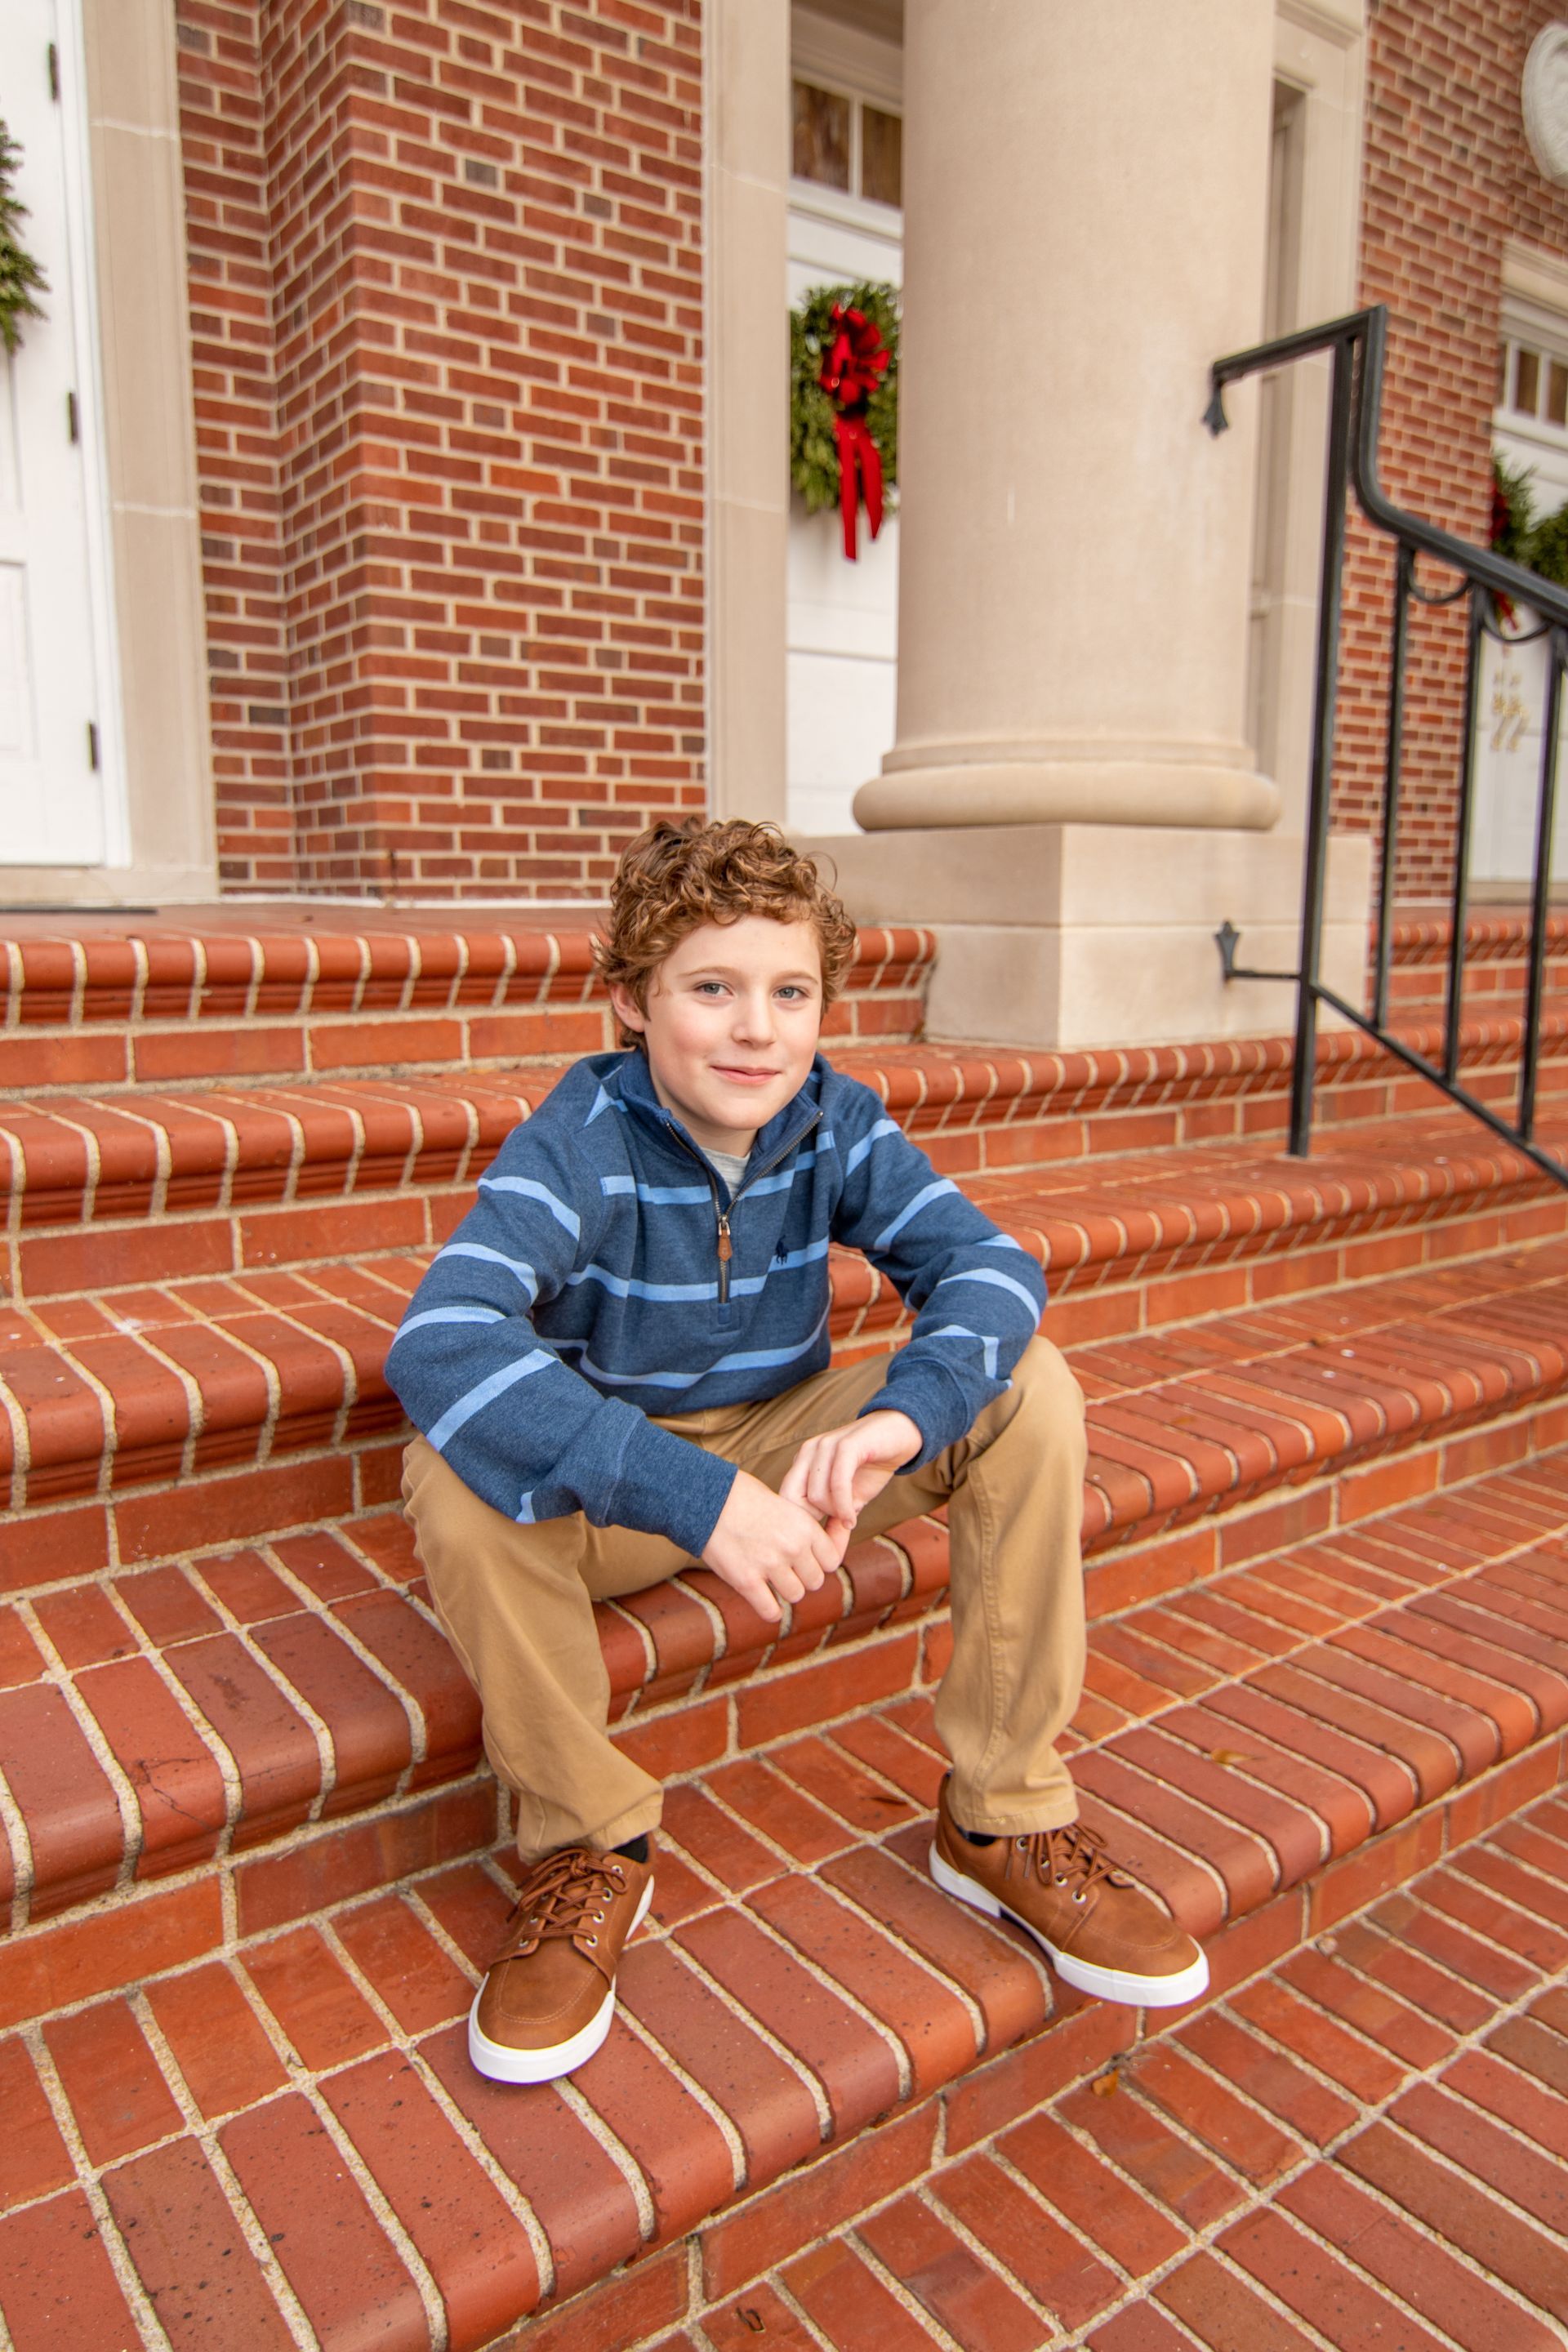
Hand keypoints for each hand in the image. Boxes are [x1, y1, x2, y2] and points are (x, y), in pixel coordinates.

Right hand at [702, 1469, 848, 1623]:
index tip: (808, 1560)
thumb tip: (812, 1553)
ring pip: (795, 1595)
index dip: (820, 1562)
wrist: (706, 1497)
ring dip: (784, 1590)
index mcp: (804, 1526)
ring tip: (769, 1577)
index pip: (832, 1560)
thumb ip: (800, 1530)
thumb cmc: (741, 1496)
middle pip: (815, 1581)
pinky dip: (769, 1609)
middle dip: (801, 1576)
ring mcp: (770, 1565)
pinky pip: (771, 1611)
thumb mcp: (782, 1504)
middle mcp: (792, 1547)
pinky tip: (761, 1598)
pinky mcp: (746, 1581)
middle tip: (784, 1567)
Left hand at [778, 1409, 922, 1533]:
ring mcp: (825, 1446)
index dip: (801, 1527)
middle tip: (834, 1532)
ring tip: (849, 1516)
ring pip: (816, 1495)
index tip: (820, 1544)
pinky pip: (837, 1483)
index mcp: (803, 1463)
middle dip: (814, 1524)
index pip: (785, 1501)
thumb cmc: (871, 1467)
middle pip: (793, 1500)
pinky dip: (844, 1505)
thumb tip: (830, 1559)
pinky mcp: (846, 1445)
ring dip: (834, 1513)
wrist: (900, 1435)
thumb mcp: (851, 1501)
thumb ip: (837, 1525)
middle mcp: (808, 1452)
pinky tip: (853, 1516)